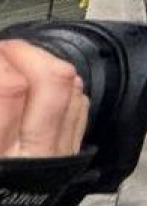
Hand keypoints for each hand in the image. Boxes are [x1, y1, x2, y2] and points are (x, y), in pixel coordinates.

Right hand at [0, 39, 86, 157]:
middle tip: (3, 48)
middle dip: (27, 53)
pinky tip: (41, 84)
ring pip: (72, 88)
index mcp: (4, 156)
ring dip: (46, 64)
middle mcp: (38, 152)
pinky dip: (62, 86)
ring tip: (19, 61)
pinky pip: (79, 106)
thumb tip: (0, 69)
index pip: (10, 88)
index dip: (1, 59)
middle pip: (53, 80)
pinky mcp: (73, 152)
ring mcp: (62, 152)